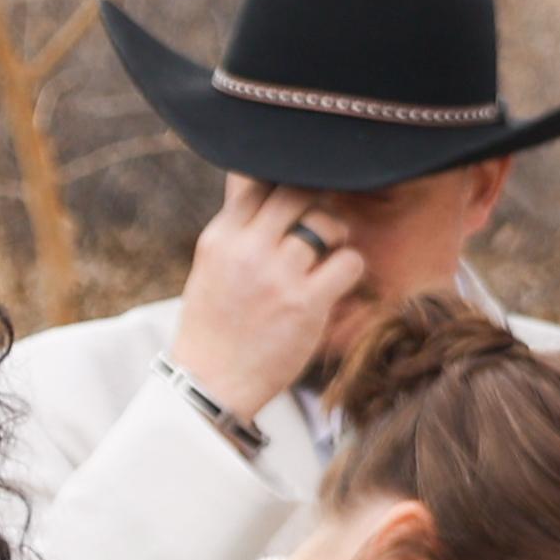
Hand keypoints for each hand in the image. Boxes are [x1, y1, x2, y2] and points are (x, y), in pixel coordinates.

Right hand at [164, 178, 368, 425]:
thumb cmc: (214, 323)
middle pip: (295, 192)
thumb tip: (252, 176)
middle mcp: (247, 250)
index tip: (294, 197)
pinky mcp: (306, 305)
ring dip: (335, 234)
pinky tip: (337, 280)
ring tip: (328, 252)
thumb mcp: (211, 265)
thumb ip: (236, 225)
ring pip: (325, 223)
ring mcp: (277, 276)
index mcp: (220, 237)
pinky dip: (349, 267)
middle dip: (314, 201)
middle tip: (319, 220)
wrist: (211, 383)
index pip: (257, 180)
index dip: (283, 182)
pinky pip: (348, 262)